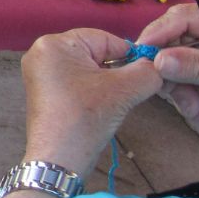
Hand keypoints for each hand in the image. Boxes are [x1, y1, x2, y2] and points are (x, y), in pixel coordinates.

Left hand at [20, 28, 163, 173]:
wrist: (59, 159)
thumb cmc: (86, 118)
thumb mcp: (124, 89)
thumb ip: (147, 71)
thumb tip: (159, 64)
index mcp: (54, 43)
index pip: (104, 38)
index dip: (128, 55)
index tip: (143, 73)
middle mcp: (41, 52)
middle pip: (94, 52)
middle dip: (116, 70)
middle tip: (126, 90)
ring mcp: (39, 73)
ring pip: (87, 68)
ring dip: (106, 82)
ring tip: (113, 100)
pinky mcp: (44, 91)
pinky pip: (76, 81)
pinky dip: (93, 90)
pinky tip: (100, 106)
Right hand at [137, 4, 198, 150]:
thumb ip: (194, 66)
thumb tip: (157, 60)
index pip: (181, 18)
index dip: (160, 31)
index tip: (143, 50)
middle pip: (170, 43)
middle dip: (166, 68)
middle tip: (160, 85)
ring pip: (169, 68)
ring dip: (177, 91)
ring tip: (194, 108)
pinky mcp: (198, 84)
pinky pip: (176, 88)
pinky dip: (185, 103)